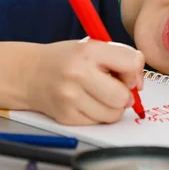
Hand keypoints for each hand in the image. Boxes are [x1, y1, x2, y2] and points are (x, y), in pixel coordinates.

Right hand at [27, 38, 144, 124]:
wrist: (29, 74)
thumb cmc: (66, 59)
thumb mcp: (92, 47)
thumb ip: (119, 59)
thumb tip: (139, 84)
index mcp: (88, 51)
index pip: (131, 63)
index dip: (135, 71)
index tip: (127, 73)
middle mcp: (78, 74)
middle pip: (123, 96)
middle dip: (125, 94)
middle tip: (114, 87)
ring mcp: (70, 98)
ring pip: (113, 114)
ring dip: (113, 107)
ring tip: (99, 95)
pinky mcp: (66, 117)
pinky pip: (98, 122)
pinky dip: (98, 114)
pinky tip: (86, 102)